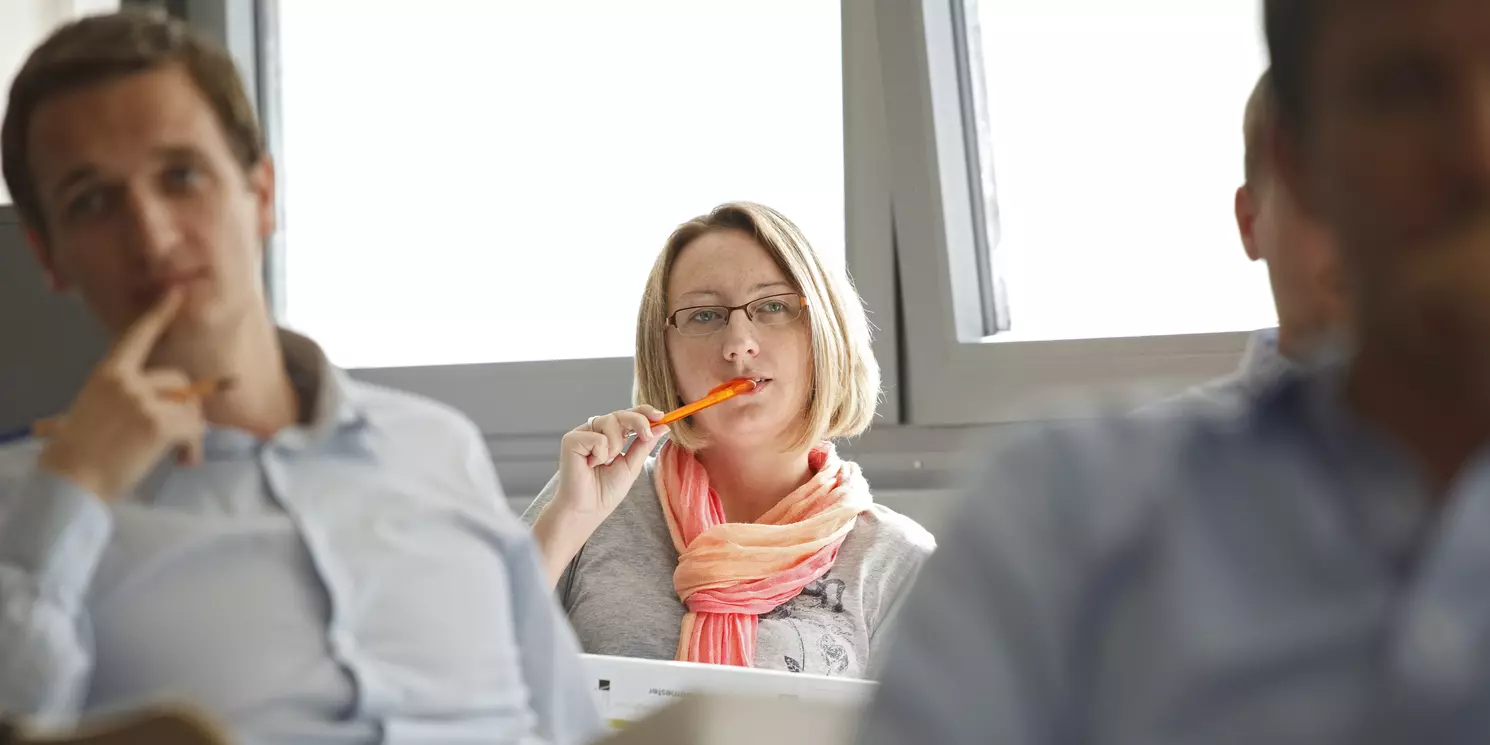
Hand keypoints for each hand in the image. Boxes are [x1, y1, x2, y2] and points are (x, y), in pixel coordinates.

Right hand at [38, 289, 206, 498]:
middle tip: (182, 436)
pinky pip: (194, 428)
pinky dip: (193, 446)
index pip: (137, 336)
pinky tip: (181, 459)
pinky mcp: (157, 424)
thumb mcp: (95, 409)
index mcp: (107, 373)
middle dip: (186, 407)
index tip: (176, 293)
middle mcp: (126, 381)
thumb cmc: (79, 452)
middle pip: (179, 380)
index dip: (159, 314)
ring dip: (191, 431)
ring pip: (190, 407)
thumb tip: (170, 403)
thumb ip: (127, 397)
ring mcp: (142, 401)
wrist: (70, 481)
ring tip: (178, 453)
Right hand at [551, 405, 667, 520]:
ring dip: (615, 445)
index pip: (628, 416)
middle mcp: (596, 431)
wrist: (587, 509)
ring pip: (609, 421)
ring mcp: (583, 434)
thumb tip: (663, 427)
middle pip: (620, 413)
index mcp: (610, 436)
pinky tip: (591, 465)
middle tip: (647, 434)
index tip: (661, 416)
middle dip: (638, 421)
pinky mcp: (571, 440)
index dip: (644, 412)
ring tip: (605, 463)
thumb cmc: (606, 491)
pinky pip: (597, 437)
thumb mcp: (632, 465)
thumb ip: (644, 444)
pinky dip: (600, 453)